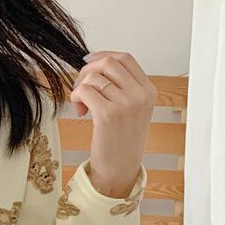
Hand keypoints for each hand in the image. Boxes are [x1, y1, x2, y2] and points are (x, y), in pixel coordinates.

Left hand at [69, 50, 155, 197]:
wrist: (120, 169)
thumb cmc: (121, 142)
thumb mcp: (132, 111)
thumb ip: (122, 88)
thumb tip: (95, 66)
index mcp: (148, 91)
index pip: (125, 58)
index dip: (103, 55)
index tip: (88, 62)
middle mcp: (139, 95)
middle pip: (108, 62)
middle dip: (87, 70)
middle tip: (80, 87)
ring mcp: (125, 104)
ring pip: (94, 77)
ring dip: (79, 87)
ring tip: (80, 105)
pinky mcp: (107, 115)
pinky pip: (84, 91)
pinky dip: (76, 97)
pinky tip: (80, 111)